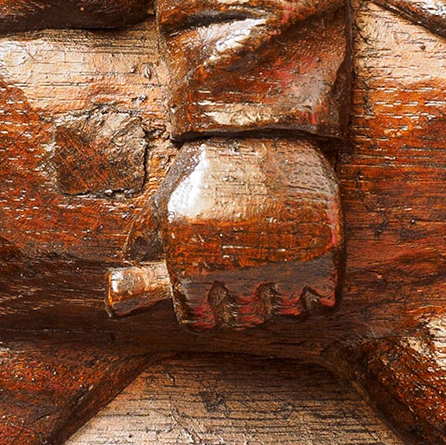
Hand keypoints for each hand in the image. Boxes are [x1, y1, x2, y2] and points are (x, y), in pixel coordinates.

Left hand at [161, 137, 340, 328]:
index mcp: (192, 263)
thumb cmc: (211, 162)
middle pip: (244, 319)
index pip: (200, 321)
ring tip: (280, 264)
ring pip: (284, 315)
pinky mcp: (325, 254)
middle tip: (252, 271)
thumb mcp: (169, 198)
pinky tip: (306, 267)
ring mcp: (284, 263)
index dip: (209, 306)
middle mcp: (236, 270)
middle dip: (245, 300)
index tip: (217, 287)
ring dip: (283, 297)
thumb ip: (146, 242)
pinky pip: (322, 305)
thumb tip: (120, 289)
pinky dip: (317, 296)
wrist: (267, 123)